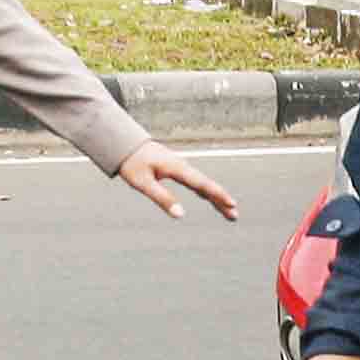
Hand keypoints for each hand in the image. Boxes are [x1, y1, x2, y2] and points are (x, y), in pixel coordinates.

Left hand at [114, 143, 243, 223]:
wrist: (124, 143)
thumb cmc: (132, 162)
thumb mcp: (143, 183)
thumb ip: (162, 198)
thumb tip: (180, 214)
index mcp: (177, 168)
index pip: (202, 185)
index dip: (218, 196)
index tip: (231, 205)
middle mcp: (182, 166)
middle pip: (207, 185)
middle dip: (221, 200)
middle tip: (234, 216)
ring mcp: (180, 166)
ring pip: (202, 183)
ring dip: (215, 197)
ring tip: (227, 210)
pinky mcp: (176, 168)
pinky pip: (195, 181)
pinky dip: (205, 190)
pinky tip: (209, 197)